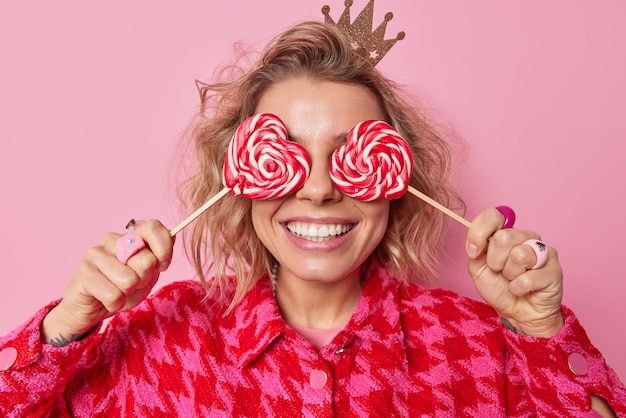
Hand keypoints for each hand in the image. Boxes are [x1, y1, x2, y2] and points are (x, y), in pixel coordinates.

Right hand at [42, 219, 173, 344]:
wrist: (92, 309)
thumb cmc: (122, 289)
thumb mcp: (147, 275)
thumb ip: (158, 259)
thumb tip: (172, 235)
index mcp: (130, 237)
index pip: (154, 227)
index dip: (164, 249)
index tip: (163, 266)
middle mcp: (112, 240)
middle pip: (146, 259)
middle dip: (144, 279)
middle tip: (131, 284)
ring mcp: (95, 254)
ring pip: (129, 280)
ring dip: (127, 293)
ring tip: (117, 291)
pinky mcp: (83, 273)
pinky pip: (113, 294)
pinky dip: (115, 303)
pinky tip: (106, 299)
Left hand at [466, 208, 563, 336]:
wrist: (517, 313)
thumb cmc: (499, 288)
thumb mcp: (477, 267)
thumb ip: (475, 249)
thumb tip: (477, 241)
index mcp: (506, 233)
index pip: (494, 215)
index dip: (479, 233)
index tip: (473, 251)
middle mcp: (526, 237)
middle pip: (503, 237)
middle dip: (494, 261)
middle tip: (499, 271)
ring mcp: (543, 251)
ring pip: (518, 255)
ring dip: (509, 275)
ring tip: (513, 280)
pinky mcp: (554, 269)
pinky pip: (528, 278)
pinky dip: (519, 288)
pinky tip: (523, 290)